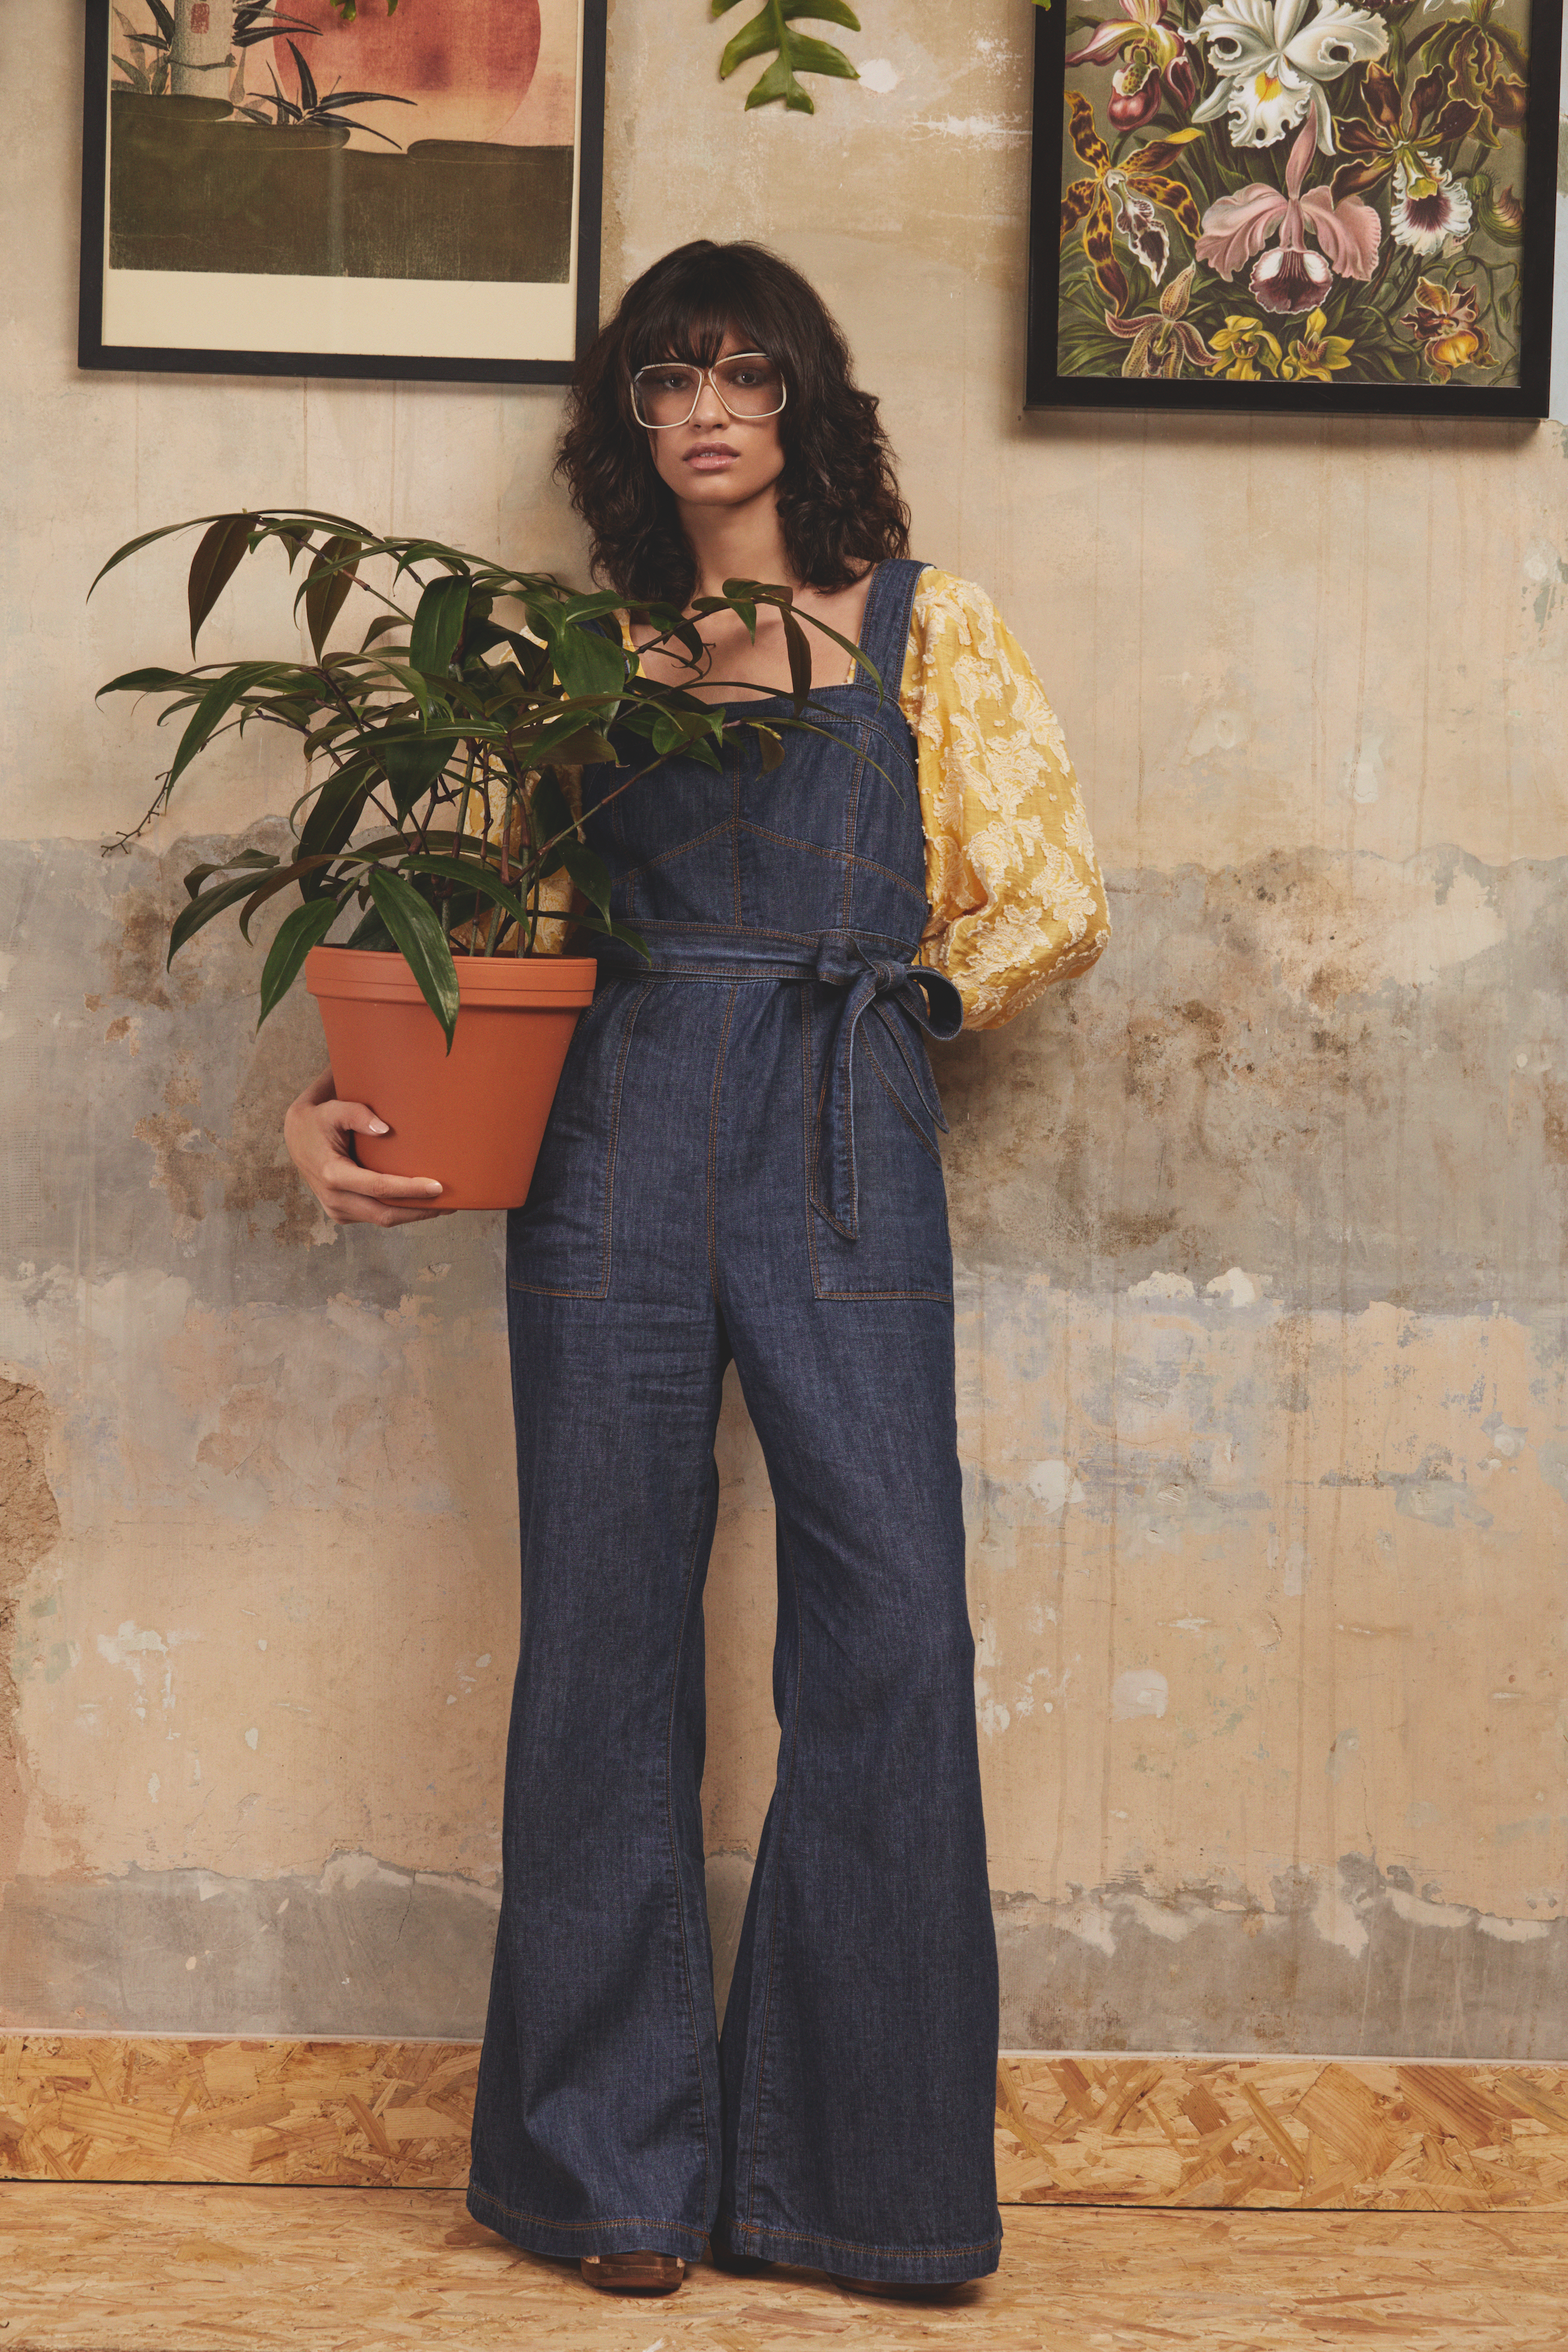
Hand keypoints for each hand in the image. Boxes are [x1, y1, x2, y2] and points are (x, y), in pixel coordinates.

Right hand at [283, 1067, 454, 1225]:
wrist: (295, 1138)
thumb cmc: (318, 1120)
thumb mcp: (332, 1109)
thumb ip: (357, 1114)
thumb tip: (386, 1129)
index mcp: (332, 1174)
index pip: (378, 1188)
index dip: (409, 1189)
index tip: (438, 1187)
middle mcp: (334, 1198)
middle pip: (385, 1215)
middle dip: (420, 1212)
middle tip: (452, 1204)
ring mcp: (337, 1210)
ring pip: (382, 1220)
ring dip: (413, 1215)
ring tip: (444, 1206)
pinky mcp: (342, 1214)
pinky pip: (375, 1217)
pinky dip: (399, 1212)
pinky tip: (420, 1204)